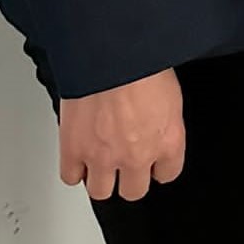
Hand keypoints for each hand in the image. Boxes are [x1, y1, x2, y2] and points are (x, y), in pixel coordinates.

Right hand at [59, 68, 184, 201]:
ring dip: (102, 177)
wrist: (113, 51)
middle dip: (130, 177)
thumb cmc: (146, 60)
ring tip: (102, 160)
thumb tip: (160, 122)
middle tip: (125, 161)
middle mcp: (137, 155)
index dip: (159, 166)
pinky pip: (71, 177)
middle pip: (134, 190)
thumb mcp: (172, 91)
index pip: (168, 173)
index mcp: (168, 139)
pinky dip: (74, 168)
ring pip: (101, 192)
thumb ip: (166, 118)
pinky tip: (80, 155)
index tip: (154, 161)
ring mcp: (103, 157)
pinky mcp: (74, 151)